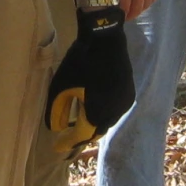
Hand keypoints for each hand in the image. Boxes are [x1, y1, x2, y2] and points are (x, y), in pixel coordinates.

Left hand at [46, 5, 134, 154]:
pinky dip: (103, 114)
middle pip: (96, 131)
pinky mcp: (129, 94)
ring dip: (93, 124)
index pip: (81, 135)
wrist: (106, 38)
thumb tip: (56, 128)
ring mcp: (124, 103)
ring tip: (78, 121)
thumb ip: (57, 110)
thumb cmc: (80, 61)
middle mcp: (115, 112)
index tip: (57, 148)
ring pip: (106, 122)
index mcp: (98, 112)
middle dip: (81, 135)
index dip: (68, 142)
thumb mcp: (61, 86)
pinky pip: (114, 111)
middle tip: (67, 136)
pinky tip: (93, 107)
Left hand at [112, 0, 159, 18]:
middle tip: (121, 16)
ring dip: (138, 10)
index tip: (113, 16)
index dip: (117, 16)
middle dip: (127, 16)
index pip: (122, 10)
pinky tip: (141, 1)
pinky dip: (147, 3)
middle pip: (135, 11)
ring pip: (145, 6)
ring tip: (131, 10)